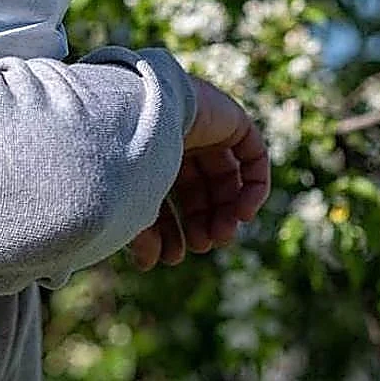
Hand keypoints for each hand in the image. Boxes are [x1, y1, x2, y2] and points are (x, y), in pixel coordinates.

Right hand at [128, 76, 270, 269]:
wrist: (137, 116)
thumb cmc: (125, 160)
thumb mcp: (131, 205)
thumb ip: (142, 235)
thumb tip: (149, 264)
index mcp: (146, 153)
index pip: (164, 195)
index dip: (169, 229)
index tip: (170, 257)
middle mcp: (175, 138)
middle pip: (198, 189)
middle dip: (201, 222)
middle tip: (202, 246)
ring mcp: (205, 127)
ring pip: (226, 177)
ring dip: (227, 212)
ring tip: (223, 235)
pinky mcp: (231, 118)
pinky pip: (252, 155)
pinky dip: (254, 187)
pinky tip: (242, 214)